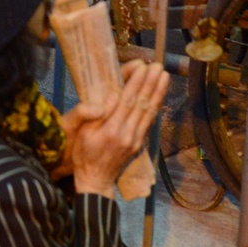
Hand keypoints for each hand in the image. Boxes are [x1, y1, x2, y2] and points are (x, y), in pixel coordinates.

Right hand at [61, 59, 169, 196]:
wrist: (96, 180)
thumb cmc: (84, 154)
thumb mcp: (83, 133)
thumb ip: (94, 115)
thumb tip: (111, 96)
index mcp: (111, 130)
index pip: (127, 101)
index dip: (136, 82)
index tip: (142, 66)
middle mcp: (127, 134)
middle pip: (141, 104)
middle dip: (150, 83)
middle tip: (158, 66)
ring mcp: (135, 140)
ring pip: (149, 112)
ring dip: (158, 92)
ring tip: (164, 76)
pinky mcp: (139, 143)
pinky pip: (149, 121)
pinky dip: (156, 106)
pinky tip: (159, 95)